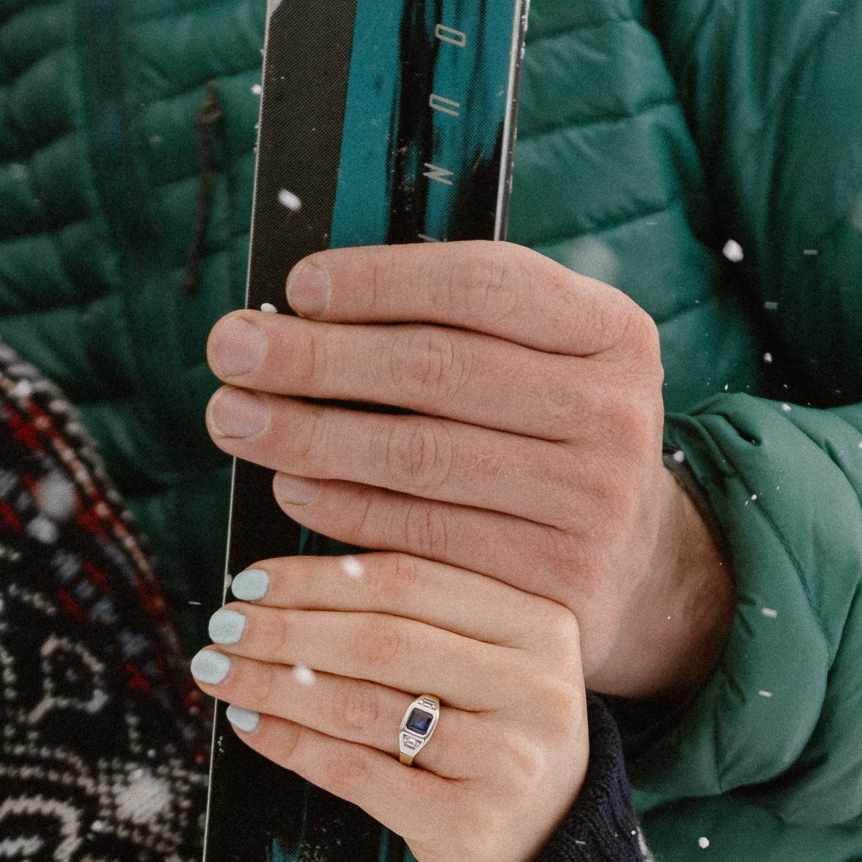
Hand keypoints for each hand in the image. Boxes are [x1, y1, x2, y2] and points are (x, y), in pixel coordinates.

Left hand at [189, 552, 587, 861]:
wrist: (551, 857)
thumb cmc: (494, 742)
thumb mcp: (487, 664)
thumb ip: (416, 616)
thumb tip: (285, 582)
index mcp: (541, 625)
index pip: (411, 579)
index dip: (319, 575)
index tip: (251, 579)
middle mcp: (536, 688)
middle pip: (382, 639)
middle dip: (285, 628)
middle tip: (223, 626)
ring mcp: (507, 760)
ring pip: (362, 706)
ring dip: (274, 684)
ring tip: (219, 672)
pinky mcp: (469, 823)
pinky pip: (356, 772)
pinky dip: (292, 744)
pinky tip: (250, 725)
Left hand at [204, 242, 734, 698]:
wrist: (631, 567)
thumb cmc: (543, 438)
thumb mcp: (535, 364)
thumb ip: (447, 326)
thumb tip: (300, 309)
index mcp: (613, 331)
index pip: (484, 283)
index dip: (382, 280)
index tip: (298, 287)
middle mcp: (616, 412)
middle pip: (439, 368)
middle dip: (317, 357)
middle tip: (230, 349)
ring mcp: (595, 502)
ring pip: (420, 456)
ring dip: (309, 435)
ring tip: (235, 419)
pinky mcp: (556, 582)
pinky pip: (422, 536)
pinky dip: (343, 509)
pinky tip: (290, 486)